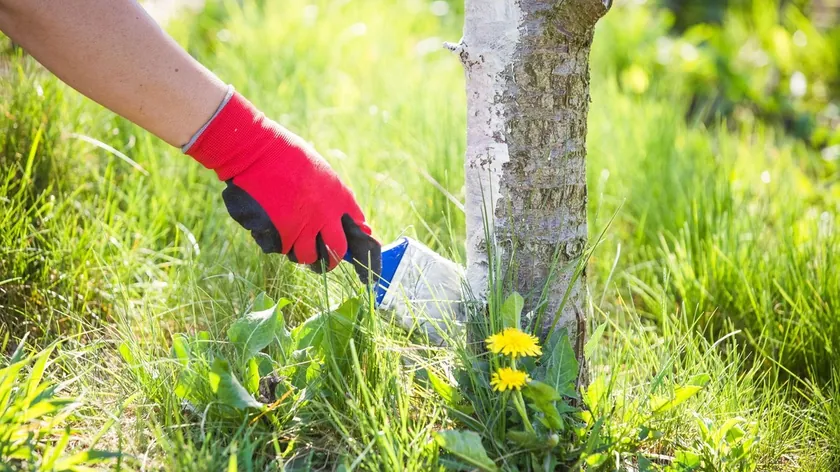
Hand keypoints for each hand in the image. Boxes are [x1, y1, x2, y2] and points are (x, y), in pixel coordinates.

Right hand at [185, 92, 380, 281]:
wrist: (257, 152)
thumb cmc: (288, 157)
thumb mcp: (323, 173)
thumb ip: (337, 198)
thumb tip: (353, 221)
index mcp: (338, 198)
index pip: (357, 230)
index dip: (357, 245)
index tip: (354, 253)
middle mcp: (324, 216)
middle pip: (335, 252)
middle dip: (330, 260)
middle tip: (323, 261)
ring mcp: (301, 227)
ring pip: (306, 256)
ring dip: (299, 251)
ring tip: (291, 237)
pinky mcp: (279, 234)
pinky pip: (280, 249)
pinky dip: (276, 242)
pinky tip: (272, 224)